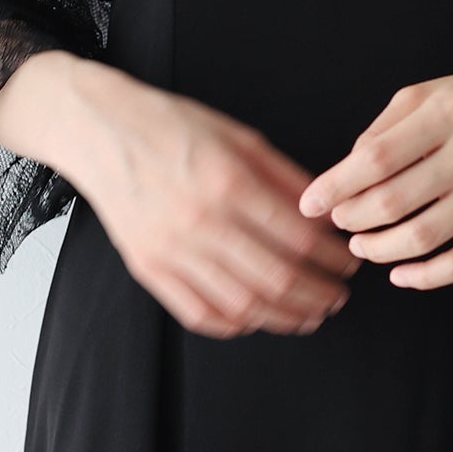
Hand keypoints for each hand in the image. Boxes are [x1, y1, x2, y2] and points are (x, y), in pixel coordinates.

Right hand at [73, 68, 360, 339]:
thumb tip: (325, 210)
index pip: (298, 238)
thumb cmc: (173, 127)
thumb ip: (285, 177)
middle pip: (276, 280)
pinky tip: (258, 318)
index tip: (348, 263)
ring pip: (242, 305)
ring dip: (285, 317)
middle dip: (318, 294)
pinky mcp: (149, 269)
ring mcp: (172, 252)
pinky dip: (236, 324)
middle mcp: (201, 223)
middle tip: (339, 297)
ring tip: (310, 315)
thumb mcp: (240, 137)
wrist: (104, 132)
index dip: (332, 258)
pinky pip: (200, 314)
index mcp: (229, 183)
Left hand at [295, 58, 452, 290]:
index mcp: (449, 111)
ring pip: (423, 238)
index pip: (378, 157)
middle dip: (353, 218)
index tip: (311, 203)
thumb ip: (386, 128)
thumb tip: (345, 174)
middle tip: (338, 221)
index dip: (336, 185)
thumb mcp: (431, 92)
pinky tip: (400, 273)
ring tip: (360, 245)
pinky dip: (424, 277)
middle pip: (395, 201)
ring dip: (380, 250)